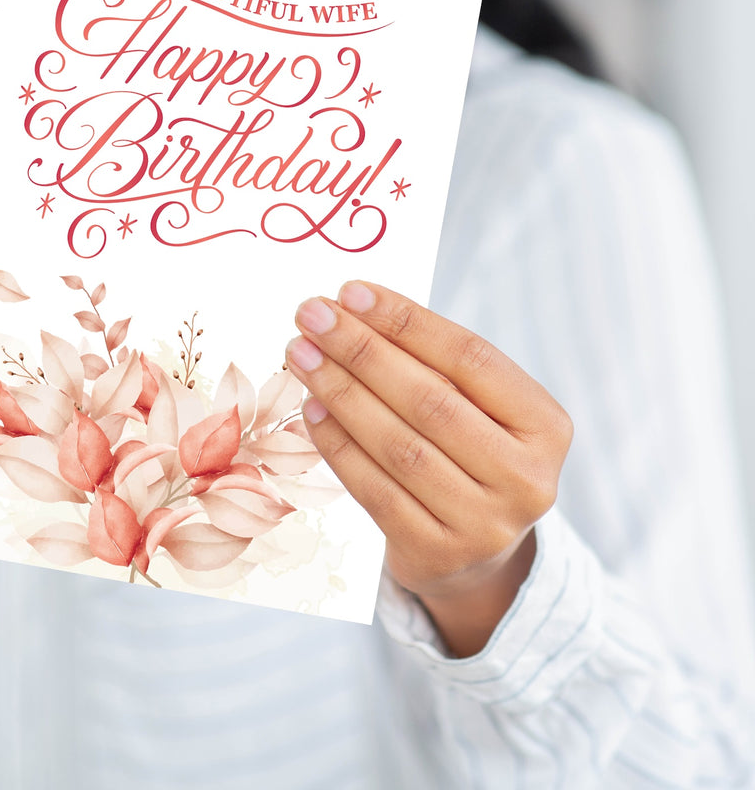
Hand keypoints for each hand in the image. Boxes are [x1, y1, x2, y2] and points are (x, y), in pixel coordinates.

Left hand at [285, 281, 572, 656]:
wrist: (476, 552)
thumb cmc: (469, 452)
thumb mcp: (477, 407)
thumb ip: (433, 363)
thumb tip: (351, 309)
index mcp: (546, 426)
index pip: (470, 357)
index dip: (407, 322)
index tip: (351, 292)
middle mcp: (525, 478)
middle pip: (430, 400)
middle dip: (361, 351)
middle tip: (311, 315)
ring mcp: (483, 525)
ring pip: (397, 445)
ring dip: (340, 392)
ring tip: (301, 354)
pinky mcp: (435, 554)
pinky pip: (374, 489)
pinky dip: (337, 445)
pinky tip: (311, 408)